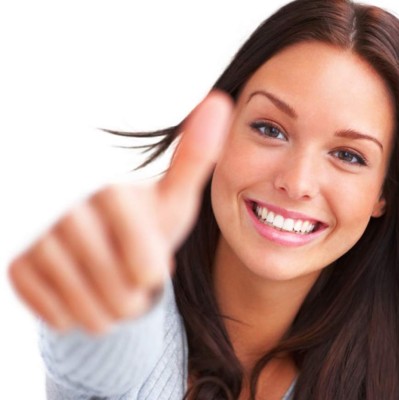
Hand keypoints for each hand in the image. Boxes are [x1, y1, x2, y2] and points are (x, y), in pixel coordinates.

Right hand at [8, 91, 232, 334]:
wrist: (107, 251)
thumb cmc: (147, 224)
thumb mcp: (175, 199)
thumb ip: (196, 157)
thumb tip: (219, 100)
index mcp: (109, 189)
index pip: (138, 251)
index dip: (148, 265)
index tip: (152, 271)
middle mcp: (65, 206)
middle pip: (111, 281)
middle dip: (132, 296)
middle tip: (133, 283)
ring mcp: (36, 235)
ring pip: (82, 306)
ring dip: (106, 312)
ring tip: (113, 292)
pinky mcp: (16, 265)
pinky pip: (53, 314)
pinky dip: (76, 316)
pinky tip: (83, 294)